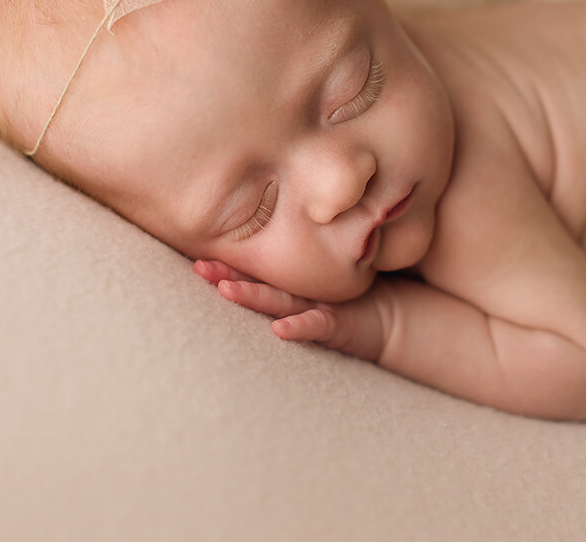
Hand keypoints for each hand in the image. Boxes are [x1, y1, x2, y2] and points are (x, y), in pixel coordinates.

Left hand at [192, 259, 386, 361]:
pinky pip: (315, 325)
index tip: (194, 255)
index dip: (226, 263)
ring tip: (227, 290)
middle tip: (199, 267)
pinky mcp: (339, 323)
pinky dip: (298, 327)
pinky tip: (279, 330)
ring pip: (280, 299)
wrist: (391, 320)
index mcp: (291, 284)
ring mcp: (319, 304)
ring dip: (253, 295)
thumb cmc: (347, 303)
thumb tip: (239, 266)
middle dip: (229, 274)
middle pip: (260, 281)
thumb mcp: (311, 293)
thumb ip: (281, 281)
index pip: (254, 271)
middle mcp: (301, 291)